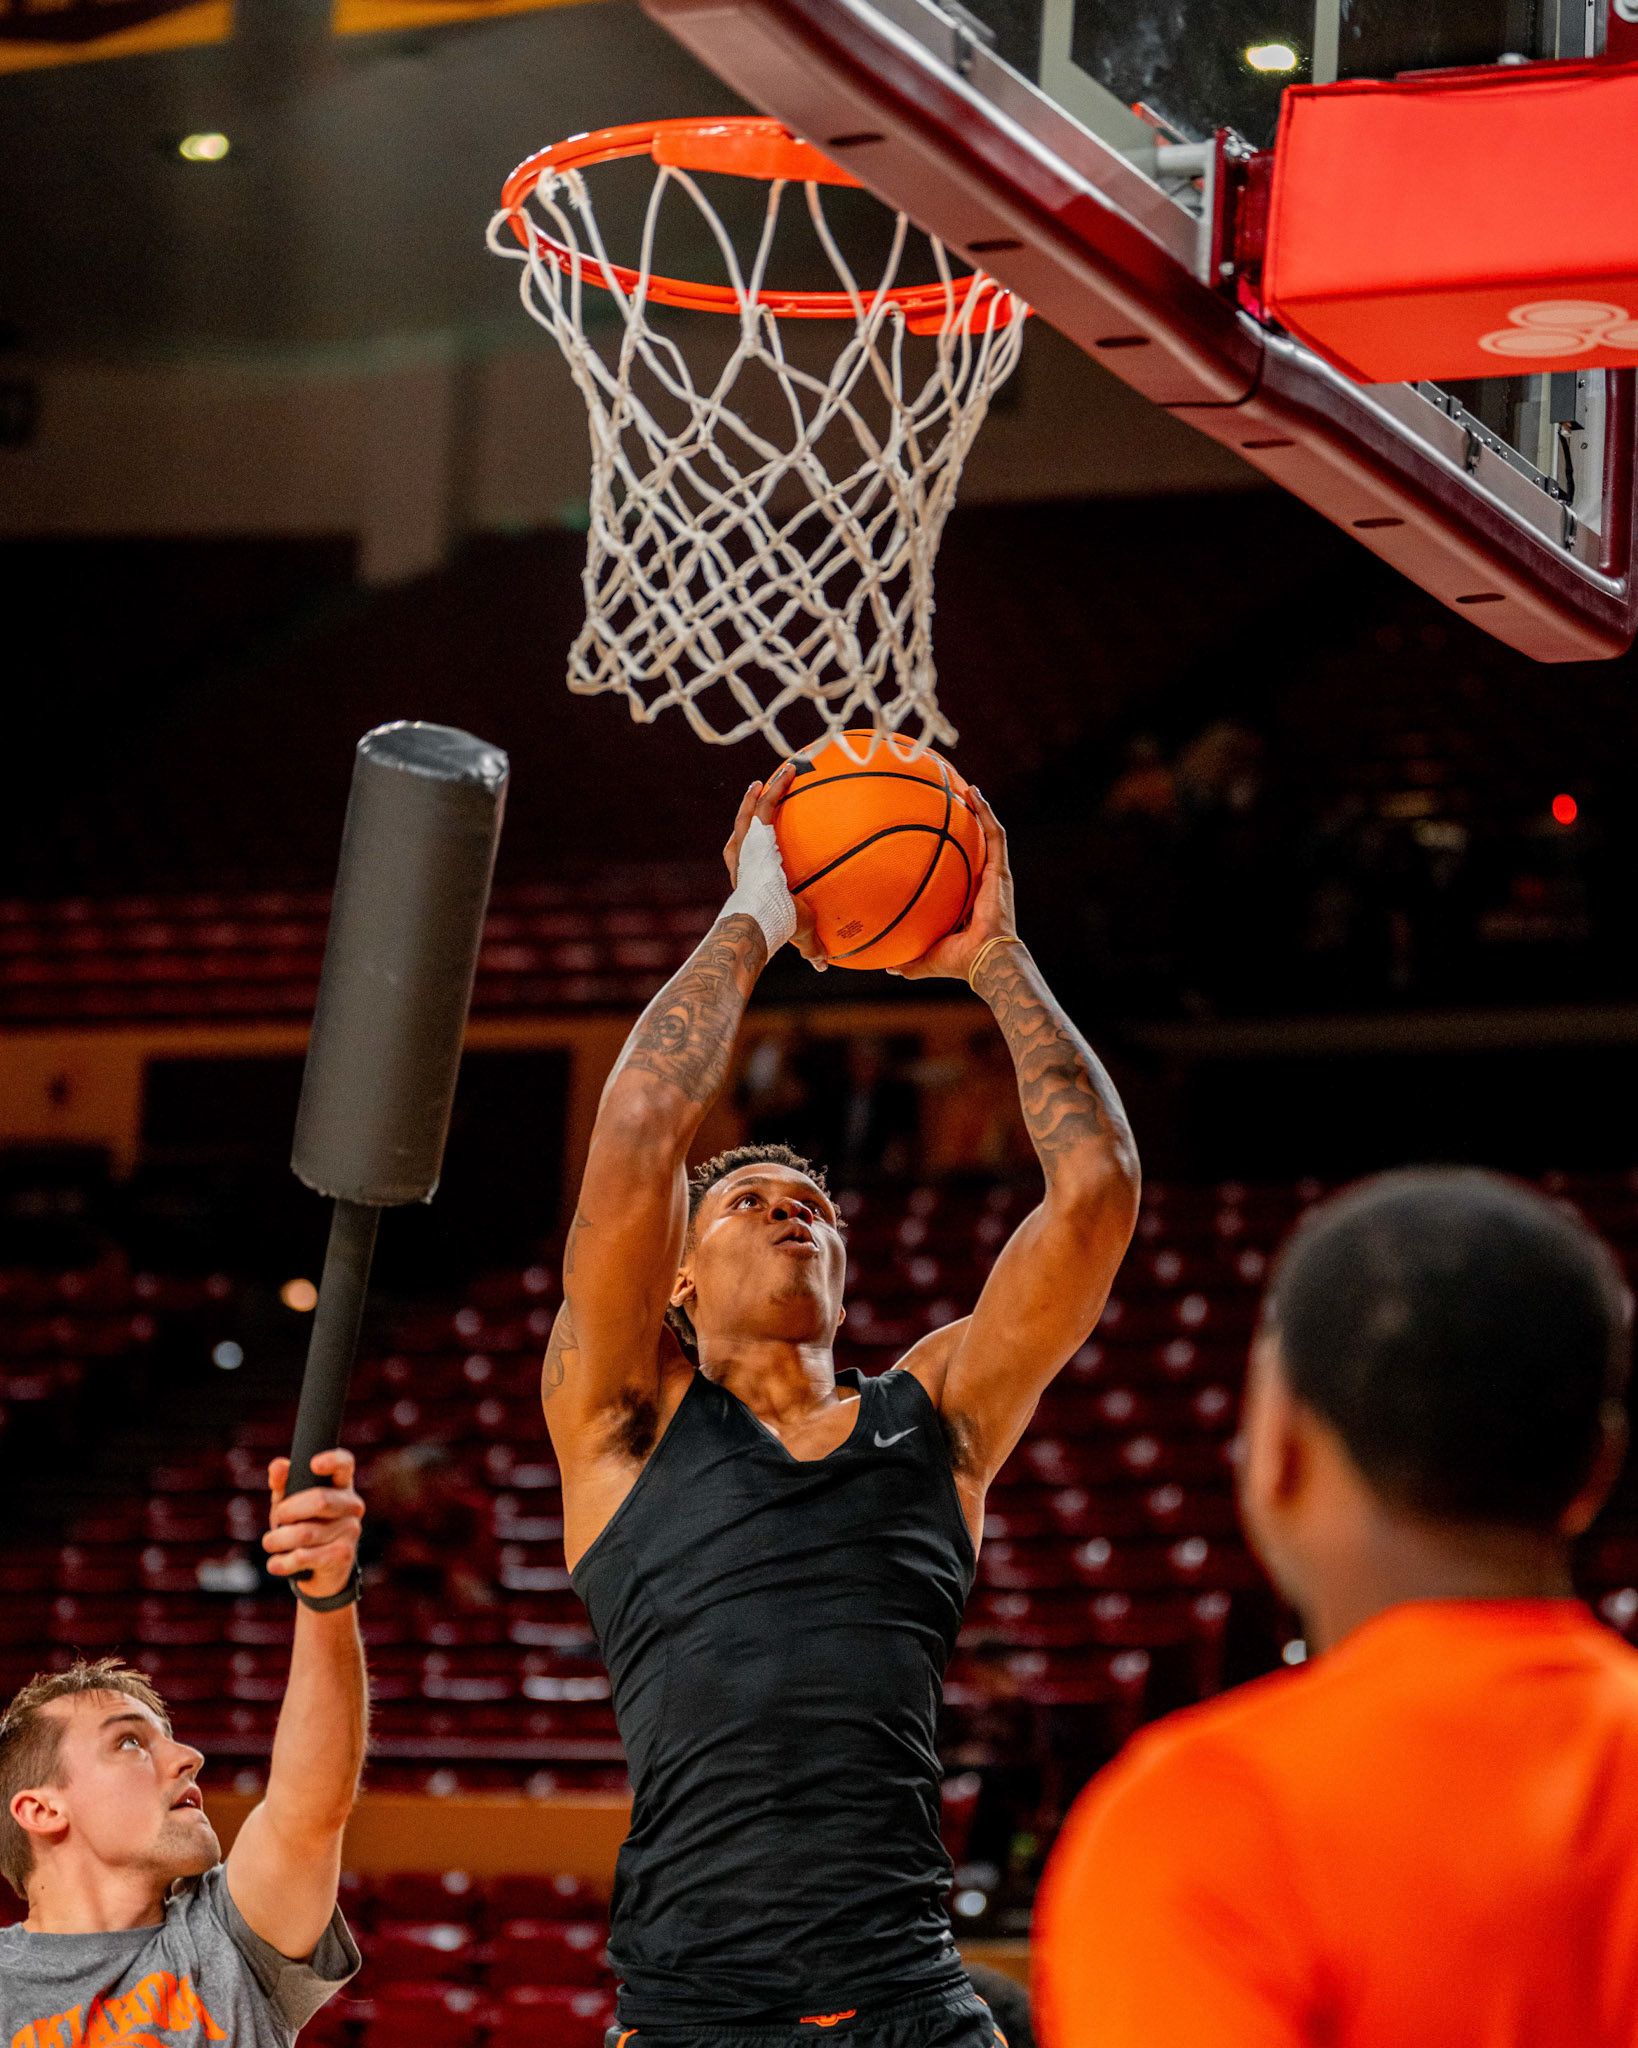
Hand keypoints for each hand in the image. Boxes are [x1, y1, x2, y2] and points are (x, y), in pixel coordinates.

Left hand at [263, 1448, 363, 1600]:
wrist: (320, 1571)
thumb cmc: (303, 1527)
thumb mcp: (289, 1504)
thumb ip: (282, 1484)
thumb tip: (279, 1466)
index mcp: (341, 1484)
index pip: (344, 1464)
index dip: (331, 1461)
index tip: (313, 1464)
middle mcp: (352, 1505)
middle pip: (320, 1500)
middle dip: (288, 1511)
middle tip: (277, 1519)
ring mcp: (351, 1530)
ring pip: (306, 1533)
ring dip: (279, 1539)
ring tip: (270, 1543)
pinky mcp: (344, 1555)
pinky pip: (306, 1556)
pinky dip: (283, 1561)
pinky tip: (275, 1563)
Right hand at [723, 763, 825, 969]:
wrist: (758, 914)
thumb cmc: (777, 926)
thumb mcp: (802, 931)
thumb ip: (812, 945)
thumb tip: (824, 965)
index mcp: (752, 879)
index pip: (749, 861)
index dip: (751, 850)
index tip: (760, 841)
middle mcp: (744, 861)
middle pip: (742, 833)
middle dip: (748, 816)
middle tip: (756, 799)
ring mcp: (746, 847)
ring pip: (748, 817)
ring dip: (757, 798)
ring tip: (765, 779)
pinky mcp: (753, 835)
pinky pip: (765, 806)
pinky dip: (774, 788)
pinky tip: (786, 771)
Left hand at [892, 789, 1016, 981]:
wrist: (985, 960)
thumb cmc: (960, 962)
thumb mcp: (927, 957)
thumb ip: (909, 960)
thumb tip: (887, 966)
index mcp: (968, 901)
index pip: (960, 873)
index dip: (951, 857)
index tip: (936, 841)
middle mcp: (982, 884)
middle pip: (974, 848)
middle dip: (965, 826)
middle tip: (949, 805)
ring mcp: (993, 875)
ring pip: (988, 834)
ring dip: (979, 810)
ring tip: (965, 788)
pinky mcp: (1000, 870)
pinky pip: (995, 835)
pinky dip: (986, 812)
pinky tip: (974, 793)